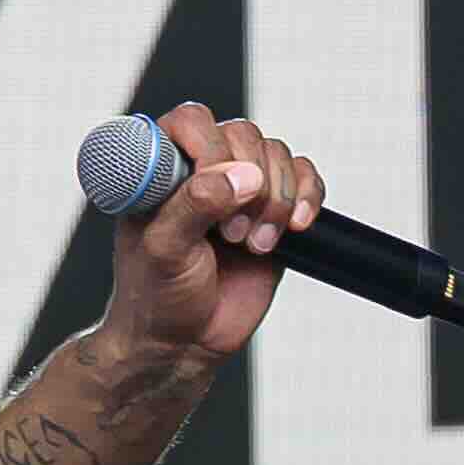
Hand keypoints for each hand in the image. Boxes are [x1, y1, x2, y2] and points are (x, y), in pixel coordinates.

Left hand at [99, 98, 322, 366]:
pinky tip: (295, 229)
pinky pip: (305, 178)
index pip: (190, 121)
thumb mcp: (164, 250)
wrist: (184, 343)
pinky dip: (307, 198)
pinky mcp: (273, 212)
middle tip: (231, 233)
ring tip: (254, 245)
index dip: (209, 146)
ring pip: (276, 155)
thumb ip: (195, 205)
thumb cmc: (156, 296)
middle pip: (243, 134)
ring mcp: (239, 190)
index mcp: (161, 170)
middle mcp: (201, 170)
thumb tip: (240, 176)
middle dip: (248, 183)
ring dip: (276, 199)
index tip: (213, 186)